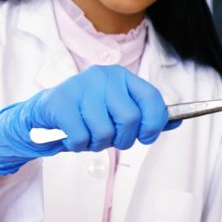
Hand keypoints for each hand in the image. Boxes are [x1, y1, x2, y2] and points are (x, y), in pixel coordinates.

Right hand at [0, 65, 179, 174]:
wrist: (44, 114)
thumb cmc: (86, 114)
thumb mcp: (116, 111)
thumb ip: (145, 115)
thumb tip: (177, 122)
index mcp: (122, 77)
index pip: (151, 99)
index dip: (154, 123)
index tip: (147, 136)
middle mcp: (103, 77)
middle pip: (130, 120)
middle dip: (123, 139)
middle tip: (110, 139)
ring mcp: (81, 87)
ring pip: (105, 132)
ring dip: (98, 144)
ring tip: (89, 137)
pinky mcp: (60, 103)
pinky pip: (81, 137)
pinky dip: (79, 145)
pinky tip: (73, 136)